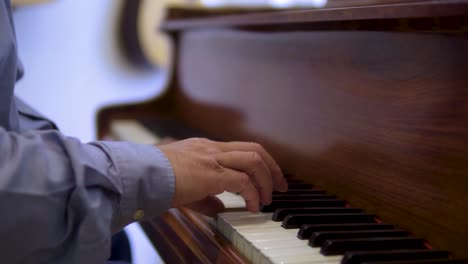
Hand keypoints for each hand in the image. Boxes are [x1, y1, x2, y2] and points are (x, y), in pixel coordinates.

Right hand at [158, 138, 287, 212]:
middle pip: (256, 149)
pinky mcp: (211, 173)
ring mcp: (212, 158)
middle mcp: (213, 148)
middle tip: (281, 186)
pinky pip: (243, 182)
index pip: (243, 149)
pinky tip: (253, 207)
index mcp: (207, 148)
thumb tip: (220, 208)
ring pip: (254, 160)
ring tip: (268, 198)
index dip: (261, 163)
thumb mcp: (185, 185)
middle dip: (273, 168)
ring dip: (267, 180)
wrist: (140, 175)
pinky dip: (253, 194)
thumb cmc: (157, 179)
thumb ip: (206, 196)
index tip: (269, 178)